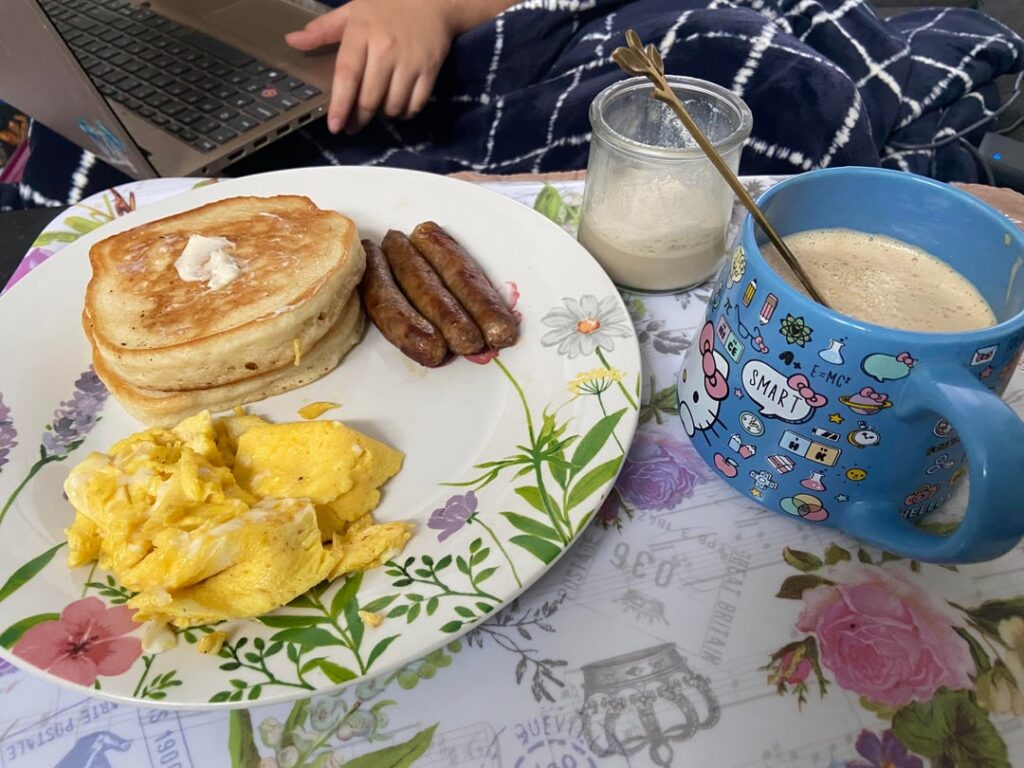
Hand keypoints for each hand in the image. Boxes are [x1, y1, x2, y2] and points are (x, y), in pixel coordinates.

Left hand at [286, 0, 456, 133]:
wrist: (433, 0)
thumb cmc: (388, 5)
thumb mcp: (353, 11)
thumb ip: (323, 29)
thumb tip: (292, 41)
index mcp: (362, 32)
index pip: (347, 75)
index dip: (340, 104)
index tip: (334, 125)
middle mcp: (385, 49)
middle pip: (370, 98)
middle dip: (359, 118)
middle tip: (352, 125)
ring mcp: (410, 61)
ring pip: (393, 106)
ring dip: (383, 115)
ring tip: (377, 109)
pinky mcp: (430, 70)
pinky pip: (415, 105)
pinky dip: (405, 112)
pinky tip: (398, 106)